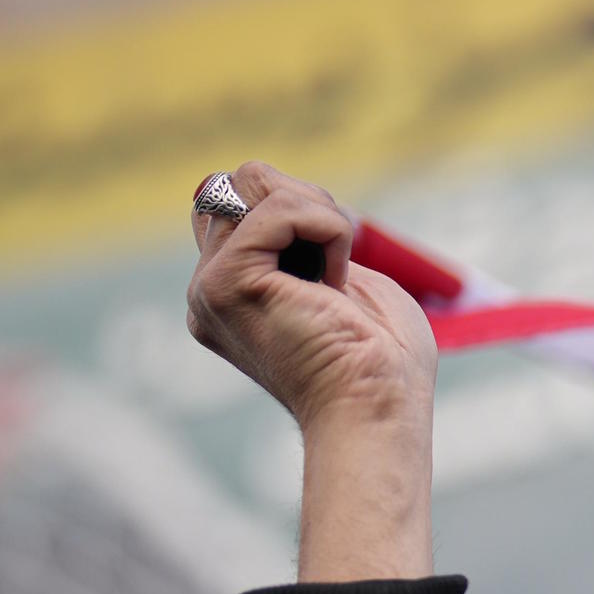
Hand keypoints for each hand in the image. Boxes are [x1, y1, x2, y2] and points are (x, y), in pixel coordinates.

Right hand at [185, 162, 437, 581]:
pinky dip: (326, 228)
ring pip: (251, 183)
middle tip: (340, 259)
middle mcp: (209, 291)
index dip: (296, 209)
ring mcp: (211, 288)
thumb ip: (307, 236)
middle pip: (237, 184)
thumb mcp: (345, 280)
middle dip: (302, 199)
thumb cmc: (384, 363)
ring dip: (317, 212)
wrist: (380, 409)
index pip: (239, 203)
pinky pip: (278, 209)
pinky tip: (337, 282)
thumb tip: (288, 194)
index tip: (336, 263)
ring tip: (339, 274)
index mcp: (234, 293)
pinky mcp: (227, 284)